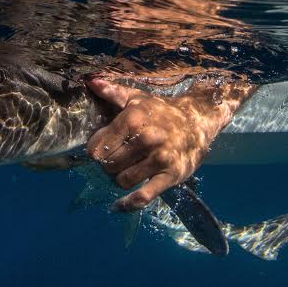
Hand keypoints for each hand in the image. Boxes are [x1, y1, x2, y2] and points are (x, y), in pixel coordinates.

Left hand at [86, 76, 252, 210]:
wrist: (196, 123)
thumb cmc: (160, 112)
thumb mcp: (136, 98)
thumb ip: (112, 92)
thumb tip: (91, 81)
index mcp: (133, 118)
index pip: (98, 146)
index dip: (94, 151)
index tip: (99, 150)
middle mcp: (147, 138)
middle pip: (109, 165)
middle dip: (107, 165)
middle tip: (114, 160)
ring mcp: (160, 158)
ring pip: (123, 180)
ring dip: (120, 179)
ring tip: (126, 170)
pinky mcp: (170, 175)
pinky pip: (143, 196)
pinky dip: (128, 204)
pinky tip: (119, 205)